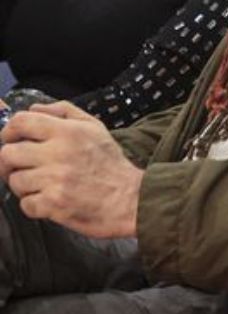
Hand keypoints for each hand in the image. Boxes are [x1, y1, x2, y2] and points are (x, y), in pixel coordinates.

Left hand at [0, 101, 141, 238]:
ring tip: (42, 186)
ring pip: (14, 181)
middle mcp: (59, 153)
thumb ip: (64, 111)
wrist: (129, 199)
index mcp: (68, 132)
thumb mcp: (95, 127)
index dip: (8, 131)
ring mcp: (54, 180)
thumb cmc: (110, 164)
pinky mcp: (53, 203)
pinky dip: (35, 205)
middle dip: (10, 163)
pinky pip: (25, 204)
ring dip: (25, 186)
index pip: (21, 122)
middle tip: (22, 167)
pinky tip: (49, 201)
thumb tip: (34, 108)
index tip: (10, 139)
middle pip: (8, 154)